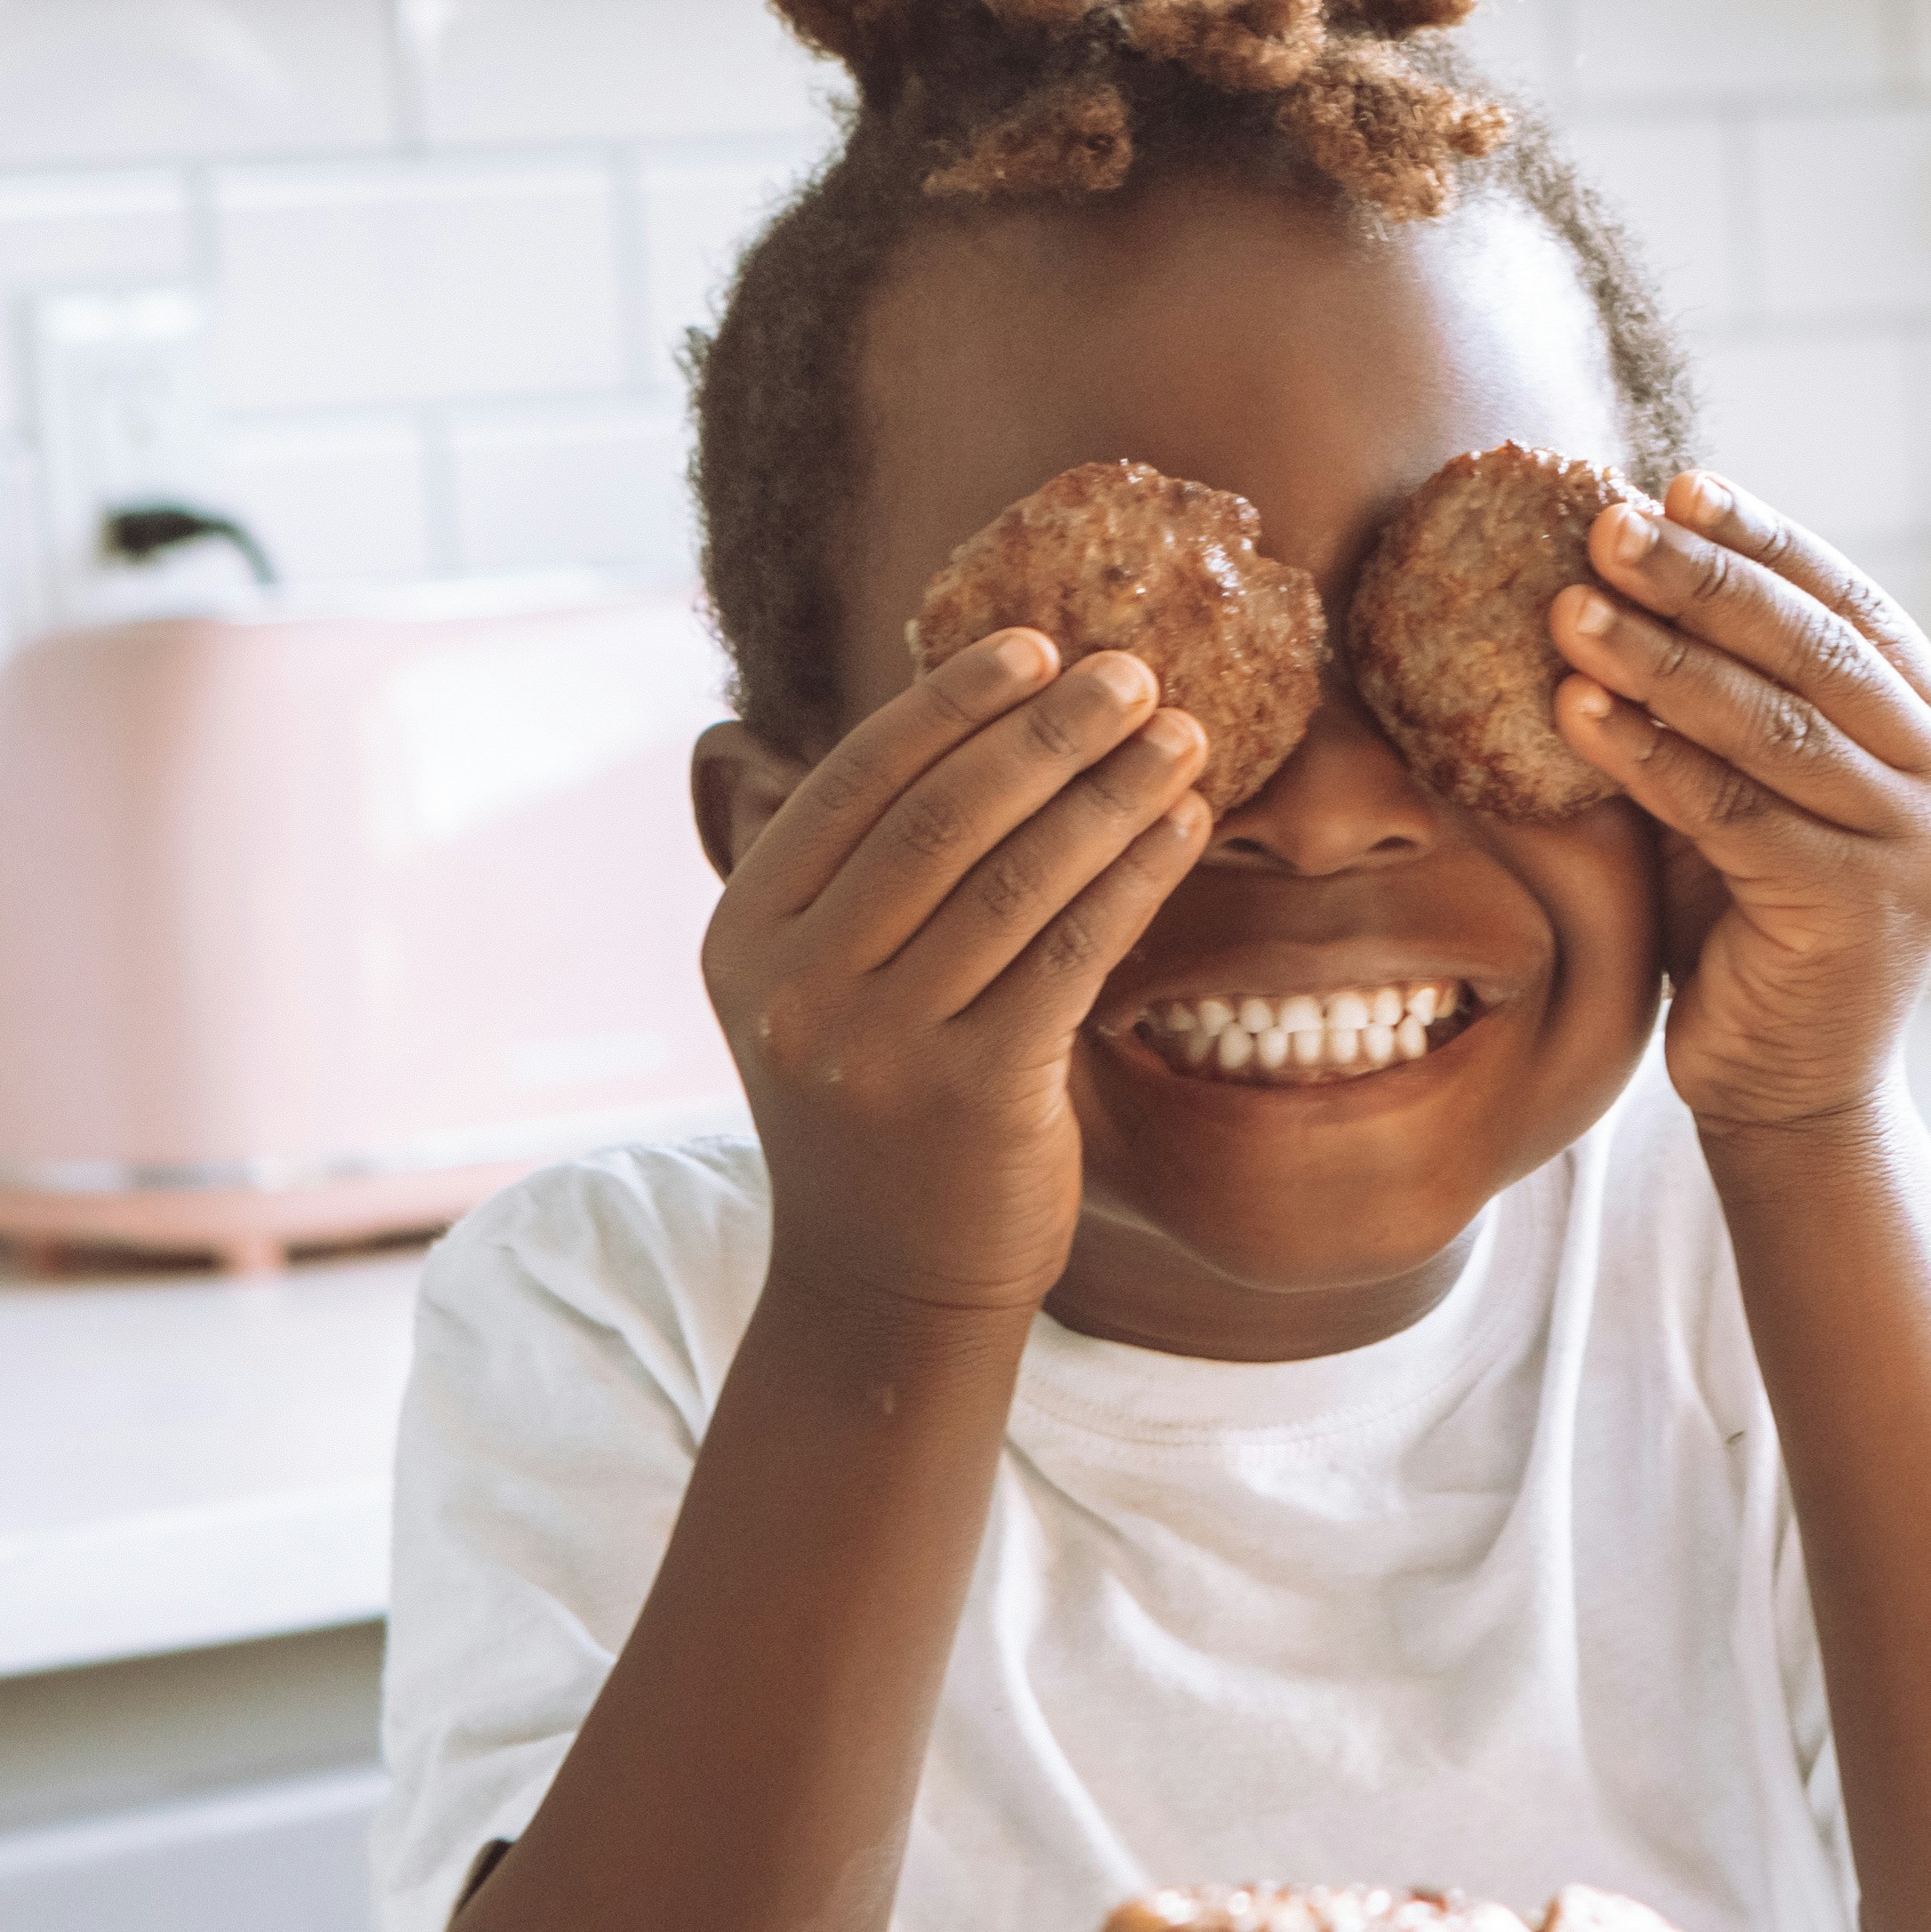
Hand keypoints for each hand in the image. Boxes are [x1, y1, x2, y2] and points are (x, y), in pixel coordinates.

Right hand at [704, 631, 1212, 1324]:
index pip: (855, 781)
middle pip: (942, 818)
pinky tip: (1185, 827)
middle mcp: (794, 986)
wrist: (884, 1287)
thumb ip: (869, 873)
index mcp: (745, 932)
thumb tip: (981, 714)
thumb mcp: (828, 985)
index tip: (1038, 645)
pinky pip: (1072, 952)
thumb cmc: (881, 1108)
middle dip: (1049, 732)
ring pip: (1016, 878)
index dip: (952, 703)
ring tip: (1183, 736)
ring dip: (1111, 792)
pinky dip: (1135, 875)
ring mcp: (877, 1046)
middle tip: (1134, 672)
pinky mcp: (971, 1096)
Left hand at [1552, 472, 1930, 1140]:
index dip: (1764, 540)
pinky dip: (1648, 753)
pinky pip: (1731, 808)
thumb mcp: (1751, 792)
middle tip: (1605, 525)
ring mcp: (1918, 844)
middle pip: (1813, 649)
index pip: (1851, 606)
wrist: (1791, 1096)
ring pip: (1771, 722)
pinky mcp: (1857, 908)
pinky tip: (1576, 710)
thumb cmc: (1749, 928)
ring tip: (1567, 608)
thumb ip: (1725, 697)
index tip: (1675, 484)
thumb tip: (1623, 557)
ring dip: (1660, 655)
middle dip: (1703, 578)